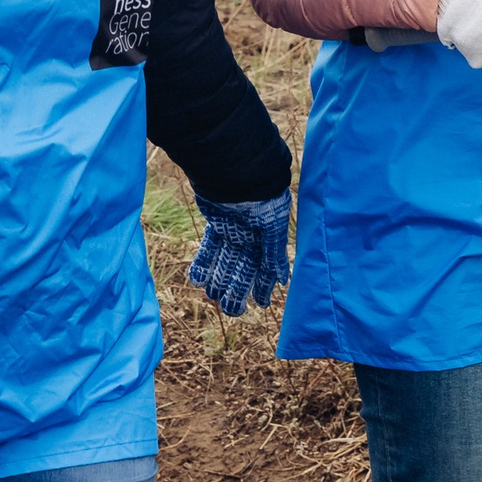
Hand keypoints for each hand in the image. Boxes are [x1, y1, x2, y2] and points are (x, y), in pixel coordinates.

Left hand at [185, 191, 292, 315]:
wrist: (238, 172)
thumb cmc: (262, 198)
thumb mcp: (273, 228)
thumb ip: (275, 254)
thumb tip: (283, 280)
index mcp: (268, 238)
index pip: (265, 267)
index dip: (262, 286)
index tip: (260, 304)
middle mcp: (251, 235)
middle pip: (243, 268)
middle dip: (238, 288)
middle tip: (232, 310)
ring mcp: (233, 229)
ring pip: (225, 260)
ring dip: (219, 279)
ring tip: (214, 297)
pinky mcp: (215, 222)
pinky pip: (209, 247)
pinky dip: (204, 263)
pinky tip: (198, 280)